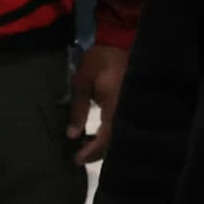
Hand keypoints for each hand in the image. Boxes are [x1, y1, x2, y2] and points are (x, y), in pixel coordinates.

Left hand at [69, 45, 127, 165]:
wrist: (120, 43)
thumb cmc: (99, 61)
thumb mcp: (82, 82)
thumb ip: (78, 109)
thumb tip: (72, 135)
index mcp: (116, 108)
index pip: (105, 139)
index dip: (91, 152)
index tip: (77, 159)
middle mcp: (126, 112)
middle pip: (114, 142)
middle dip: (97, 153)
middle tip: (79, 158)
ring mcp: (131, 109)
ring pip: (119, 136)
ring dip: (103, 145)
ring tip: (86, 149)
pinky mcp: (130, 105)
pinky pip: (122, 126)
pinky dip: (109, 134)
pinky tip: (97, 135)